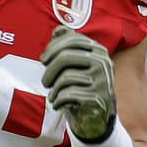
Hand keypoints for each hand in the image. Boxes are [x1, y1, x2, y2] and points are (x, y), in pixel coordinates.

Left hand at [39, 25, 116, 140]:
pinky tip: (58, 104)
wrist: (95, 116)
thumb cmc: (81, 87)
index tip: (43, 59)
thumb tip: (58, 30)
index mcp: (98, 51)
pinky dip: (58, 100)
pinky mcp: (98, 98)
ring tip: (53, 94)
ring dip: (54, 88)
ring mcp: (103, 80)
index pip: (72, 40)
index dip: (53, 48)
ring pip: (66, 77)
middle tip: (45, 82)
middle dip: (49, 70)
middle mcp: (103, 63)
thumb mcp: (75, 65)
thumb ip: (68, 46)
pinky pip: (69, 94)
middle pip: (66, 57)